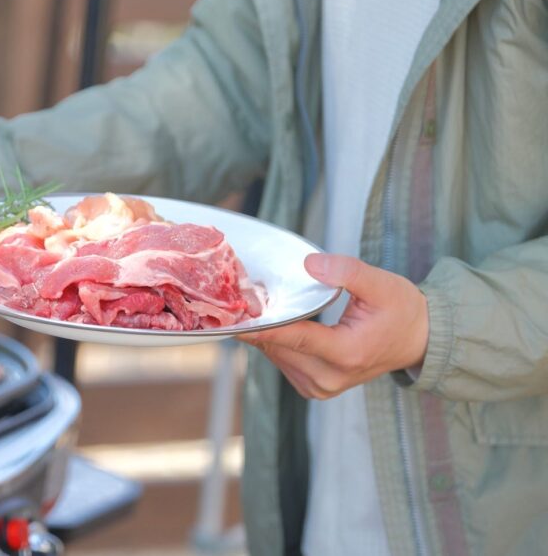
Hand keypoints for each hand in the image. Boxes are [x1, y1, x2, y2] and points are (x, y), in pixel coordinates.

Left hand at [237, 253, 428, 398]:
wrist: (419, 340)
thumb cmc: (402, 311)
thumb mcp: (382, 284)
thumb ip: (346, 272)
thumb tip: (309, 264)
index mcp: (347, 353)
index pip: (294, 338)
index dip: (261, 326)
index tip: (234, 317)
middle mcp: (331, 377)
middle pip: (279, 348)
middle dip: (258, 324)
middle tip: (239, 297)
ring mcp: (322, 387)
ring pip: (277, 357)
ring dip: (264, 334)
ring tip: (254, 306)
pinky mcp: (315, 388)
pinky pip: (283, 363)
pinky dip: (275, 344)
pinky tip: (274, 323)